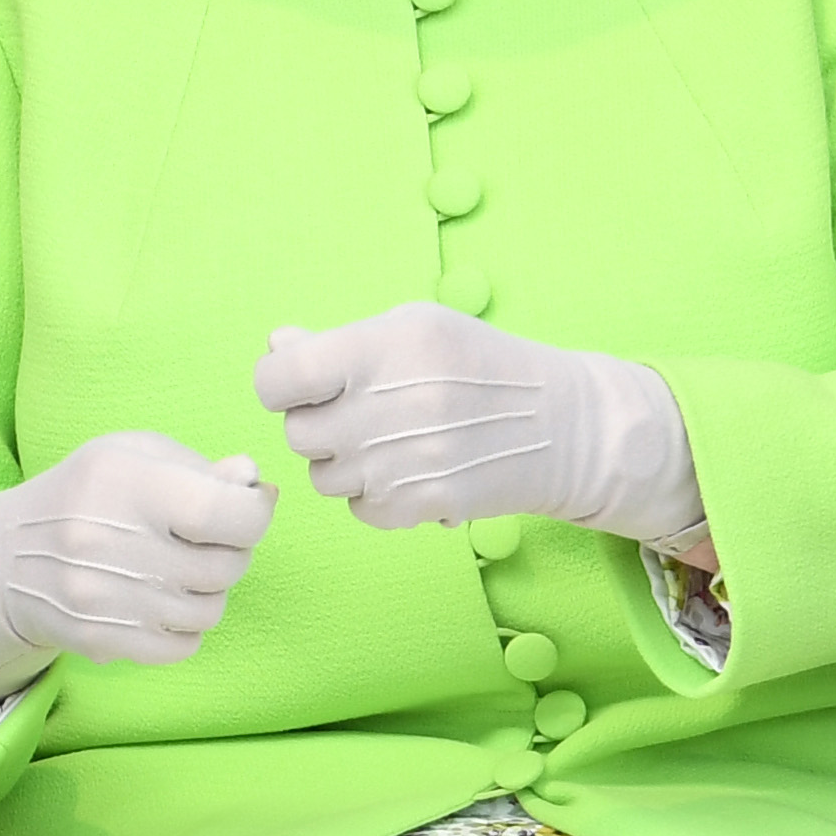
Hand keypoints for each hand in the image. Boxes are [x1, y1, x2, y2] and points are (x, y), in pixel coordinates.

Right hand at [0, 430, 274, 713]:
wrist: (6, 557)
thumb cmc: (86, 495)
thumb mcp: (134, 456)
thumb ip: (199, 468)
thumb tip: (256, 484)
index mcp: (125, 482)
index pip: (226, 512)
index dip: (254, 512)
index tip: (245, 507)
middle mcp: (110, 540)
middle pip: (224, 566)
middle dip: (230, 552)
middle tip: (206, 540)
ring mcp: (103, 597)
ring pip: (209, 610)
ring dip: (207, 592)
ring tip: (178, 570)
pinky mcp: (99, 638)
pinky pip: (182, 646)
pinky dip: (184, 628)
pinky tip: (161, 603)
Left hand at [249, 304, 699, 544]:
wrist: (559, 426)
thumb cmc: (480, 365)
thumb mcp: (415, 328)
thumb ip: (338, 341)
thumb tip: (276, 345)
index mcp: (378, 351)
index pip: (277, 379)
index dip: (283, 381)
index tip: (304, 381)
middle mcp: (382, 409)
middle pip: (298, 432)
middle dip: (320, 421)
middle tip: (363, 409)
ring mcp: (397, 464)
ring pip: (323, 475)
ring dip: (346, 460)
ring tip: (393, 438)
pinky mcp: (415, 506)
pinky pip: (357, 508)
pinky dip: (375, 494)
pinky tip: (411, 467)